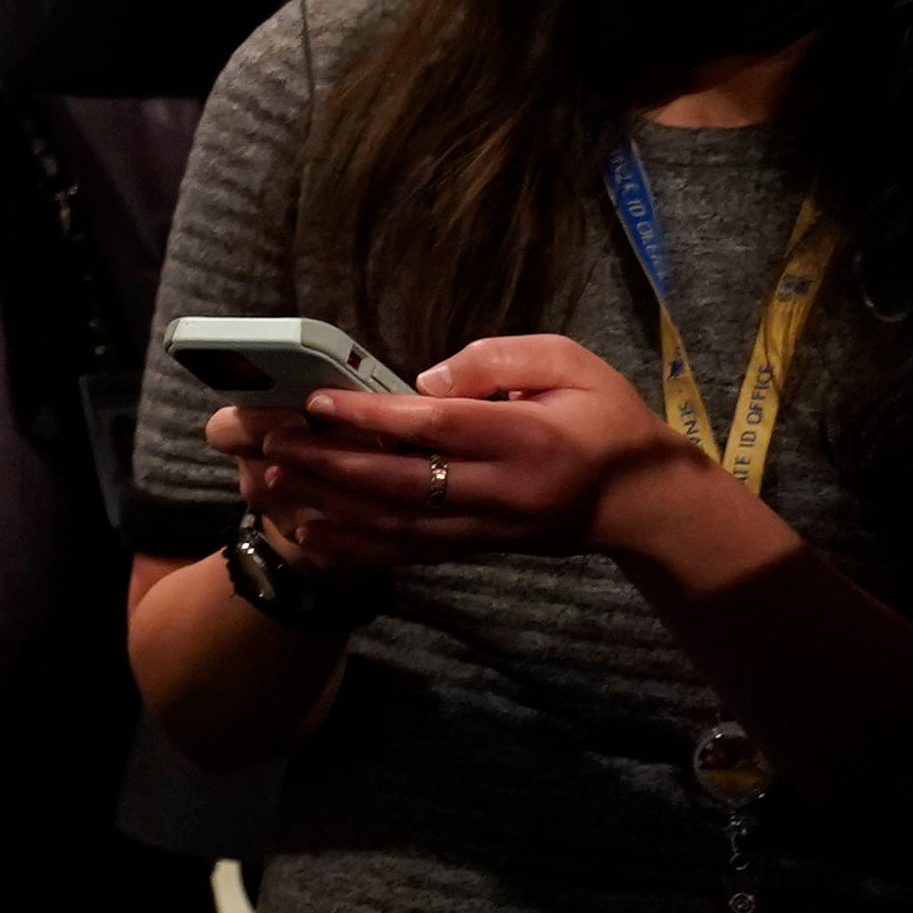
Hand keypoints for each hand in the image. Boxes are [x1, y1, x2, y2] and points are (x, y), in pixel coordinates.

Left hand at [225, 335, 681, 571]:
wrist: (640, 501)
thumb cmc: (606, 418)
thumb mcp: (570, 363)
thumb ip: (498, 360)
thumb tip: (424, 379)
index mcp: (526, 437)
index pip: (436, 426)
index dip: (372, 415)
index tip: (316, 401)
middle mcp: (502, 490)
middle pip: (401, 481)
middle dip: (329, 464)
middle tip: (272, 444)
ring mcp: (488, 527)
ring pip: (396, 524)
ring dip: (329, 506)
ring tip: (272, 484)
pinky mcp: (478, 548)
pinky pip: (409, 552)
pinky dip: (357, 544)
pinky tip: (311, 532)